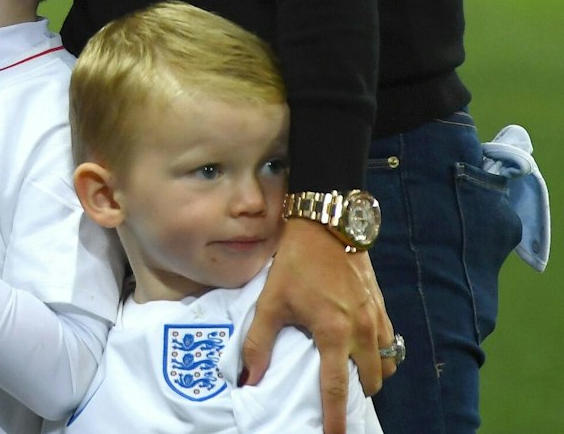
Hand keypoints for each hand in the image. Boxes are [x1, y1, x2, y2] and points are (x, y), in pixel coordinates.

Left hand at [240, 219, 394, 433]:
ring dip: (371, 377)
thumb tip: (249, 378)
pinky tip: (363, 351)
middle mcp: (362, 332)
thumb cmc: (295, 262)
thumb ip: (259, 342)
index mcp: (333, 333)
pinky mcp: (383, 307)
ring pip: (385, 365)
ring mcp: (377, 319)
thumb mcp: (271, 301)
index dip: (335, 419)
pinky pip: (391, 344)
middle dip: (356, 396)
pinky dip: (380, 355)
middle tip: (338, 400)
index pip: (336, 389)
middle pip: (369, 382)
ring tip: (350, 376)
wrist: (326, 225)